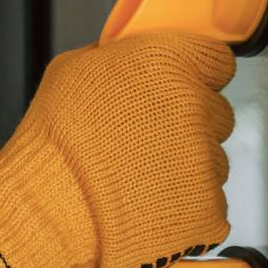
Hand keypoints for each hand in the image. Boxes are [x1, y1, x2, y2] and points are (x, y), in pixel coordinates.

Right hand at [0, 29, 237, 267]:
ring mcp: (206, 161)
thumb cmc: (55, 143)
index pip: (217, 61)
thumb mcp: (72, 71)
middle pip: (216, 113)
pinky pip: (207, 204)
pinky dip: (184, 208)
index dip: (198, 75)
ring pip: (211, 161)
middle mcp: (195, 107)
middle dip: (189, 125)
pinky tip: (145, 206)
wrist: (50, 210)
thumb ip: (117, 58)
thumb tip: (128, 57)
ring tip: (138, 179)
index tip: (181, 89)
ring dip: (185, 168)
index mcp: (168, 64)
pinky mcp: (208, 209)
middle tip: (148, 142)